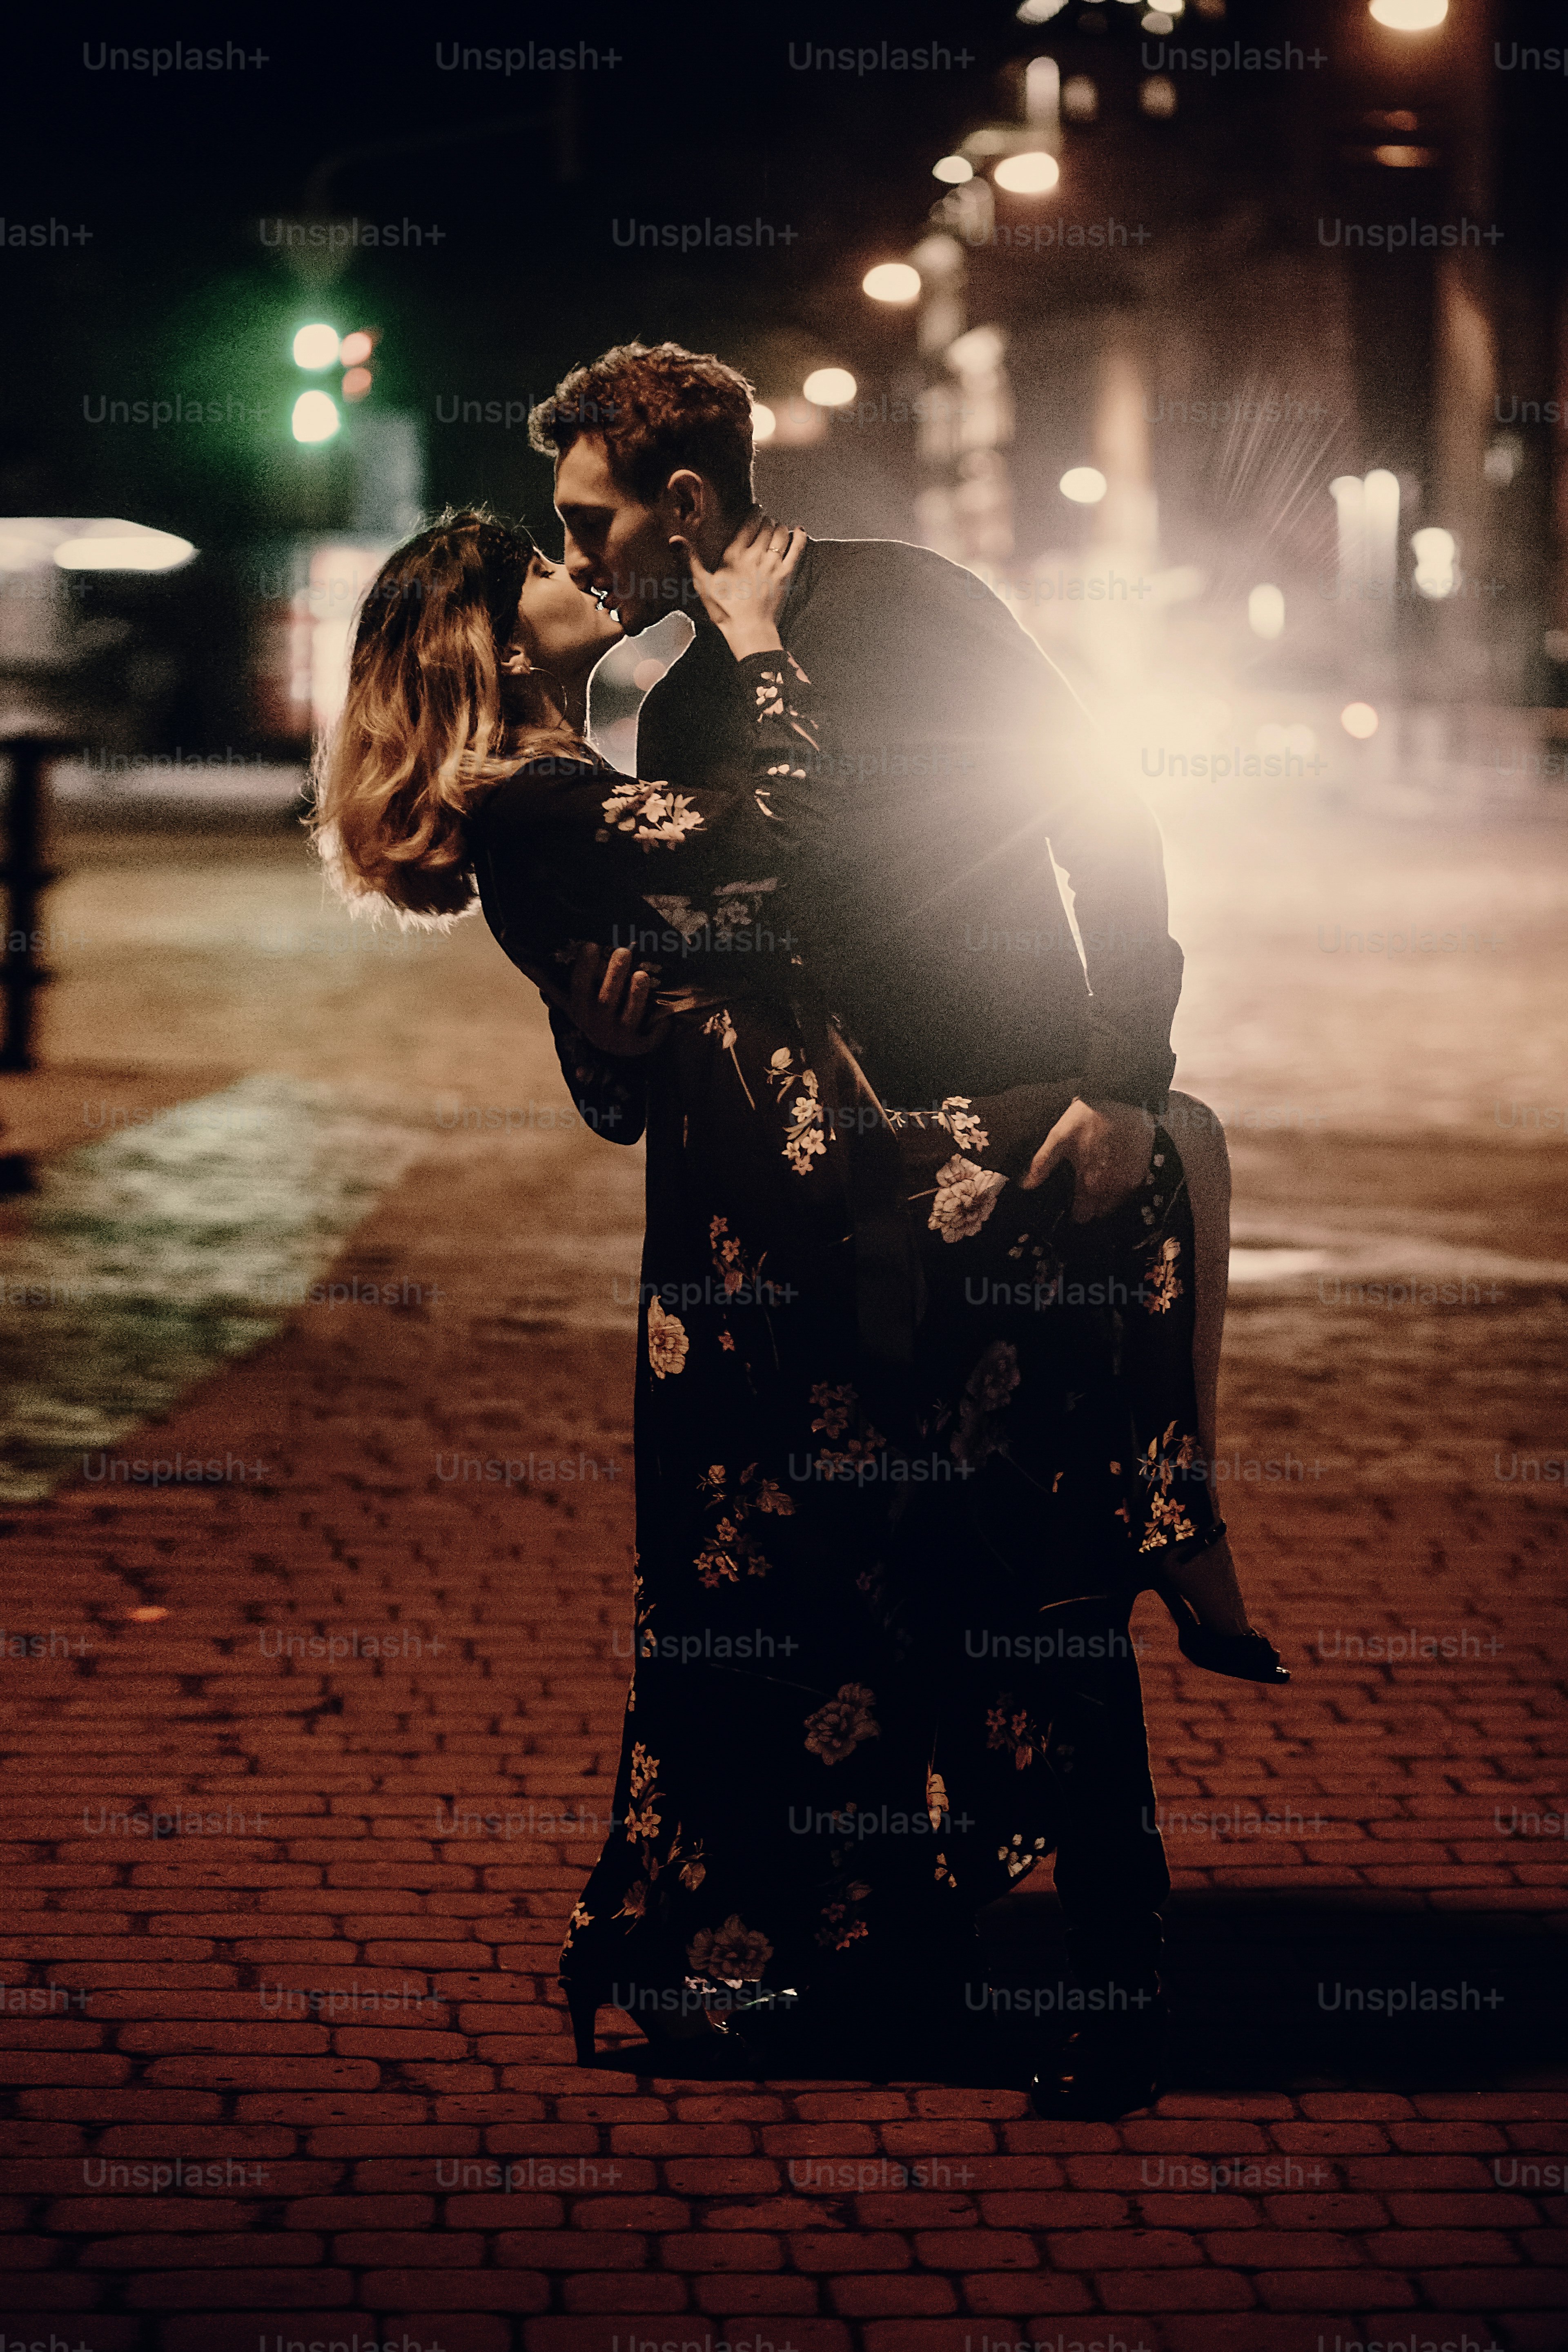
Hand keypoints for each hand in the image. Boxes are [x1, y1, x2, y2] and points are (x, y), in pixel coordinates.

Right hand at [533, 942, 669, 1058]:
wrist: (614, 1047)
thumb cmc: (593, 1012)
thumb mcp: (570, 997)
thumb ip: (549, 978)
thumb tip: (518, 951)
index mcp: (580, 1009)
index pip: (579, 987)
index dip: (584, 968)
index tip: (591, 945)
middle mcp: (597, 1024)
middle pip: (605, 999)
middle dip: (614, 975)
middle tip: (624, 951)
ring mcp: (619, 1037)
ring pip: (629, 1015)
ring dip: (636, 995)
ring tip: (643, 975)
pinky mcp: (639, 1046)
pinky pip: (650, 1035)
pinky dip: (659, 1023)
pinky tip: (667, 1009)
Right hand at [670, 511, 805, 657]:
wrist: (749, 630)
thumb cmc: (724, 610)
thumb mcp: (703, 585)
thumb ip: (691, 559)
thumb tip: (674, 539)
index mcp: (734, 555)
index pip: (749, 523)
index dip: (755, 513)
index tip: (756, 510)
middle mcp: (755, 555)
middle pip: (766, 526)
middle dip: (767, 520)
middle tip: (766, 521)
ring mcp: (772, 564)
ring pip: (781, 533)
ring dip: (780, 527)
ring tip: (777, 527)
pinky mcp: (786, 575)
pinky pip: (797, 549)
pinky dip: (800, 537)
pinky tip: (800, 530)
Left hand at [1020, 1096, 1153, 1222]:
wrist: (1122, 1099)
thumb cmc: (1087, 1118)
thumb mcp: (1058, 1138)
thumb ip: (1042, 1164)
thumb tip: (1026, 1185)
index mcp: (1089, 1185)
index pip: (1082, 1216)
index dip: (1075, 1212)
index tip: (1071, 1204)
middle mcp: (1112, 1189)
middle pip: (1099, 1212)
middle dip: (1091, 1205)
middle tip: (1083, 1189)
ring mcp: (1130, 1181)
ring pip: (1116, 1202)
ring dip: (1107, 1196)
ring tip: (1098, 1178)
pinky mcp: (1142, 1171)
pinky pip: (1130, 1189)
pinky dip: (1121, 1185)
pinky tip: (1113, 1170)